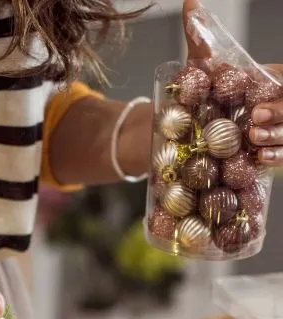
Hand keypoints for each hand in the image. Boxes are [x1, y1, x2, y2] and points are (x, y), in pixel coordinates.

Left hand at [183, 0, 282, 164]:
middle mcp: (277, 102)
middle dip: (280, 114)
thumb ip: (199, 37)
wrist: (191, 126)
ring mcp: (276, 127)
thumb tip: (190, 3)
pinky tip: (261, 158)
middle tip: (255, 119)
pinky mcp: (271, 150)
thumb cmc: (204, 92)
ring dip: (277, 137)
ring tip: (255, 140)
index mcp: (270, 78)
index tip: (259, 102)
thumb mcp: (201, 65)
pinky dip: (276, 156)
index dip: (280, 93)